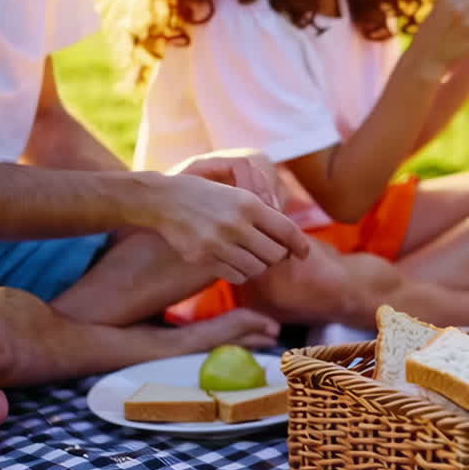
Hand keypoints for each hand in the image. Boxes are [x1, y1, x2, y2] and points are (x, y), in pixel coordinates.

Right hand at [133, 159, 310, 283]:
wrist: (164, 200)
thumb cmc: (207, 195)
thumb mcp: (237, 194)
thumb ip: (263, 213)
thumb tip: (290, 238)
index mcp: (248, 203)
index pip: (286, 230)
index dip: (300, 244)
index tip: (304, 253)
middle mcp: (234, 223)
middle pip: (274, 254)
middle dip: (277, 256)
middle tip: (271, 253)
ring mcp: (217, 243)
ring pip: (257, 269)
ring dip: (260, 266)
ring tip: (253, 257)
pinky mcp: (202, 258)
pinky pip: (236, 276)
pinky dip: (242, 273)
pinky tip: (236, 262)